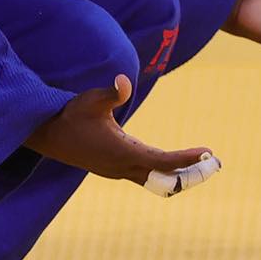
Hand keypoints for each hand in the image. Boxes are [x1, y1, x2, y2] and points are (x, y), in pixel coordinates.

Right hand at [24, 74, 211, 183]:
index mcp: (121, 152)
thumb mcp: (90, 99)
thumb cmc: (70, 113)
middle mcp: (121, 167)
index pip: (163, 161)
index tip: (207, 152)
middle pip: (164, 177)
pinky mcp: (112, 169)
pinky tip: (171, 163)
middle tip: (214, 164)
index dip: (187, 158)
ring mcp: (116, 171)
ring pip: (155, 179)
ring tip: (200, 164)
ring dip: (177, 174)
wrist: (46, 134)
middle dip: (190, 173)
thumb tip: (124, 80)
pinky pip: (144, 175)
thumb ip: (111, 92)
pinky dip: (162, 172)